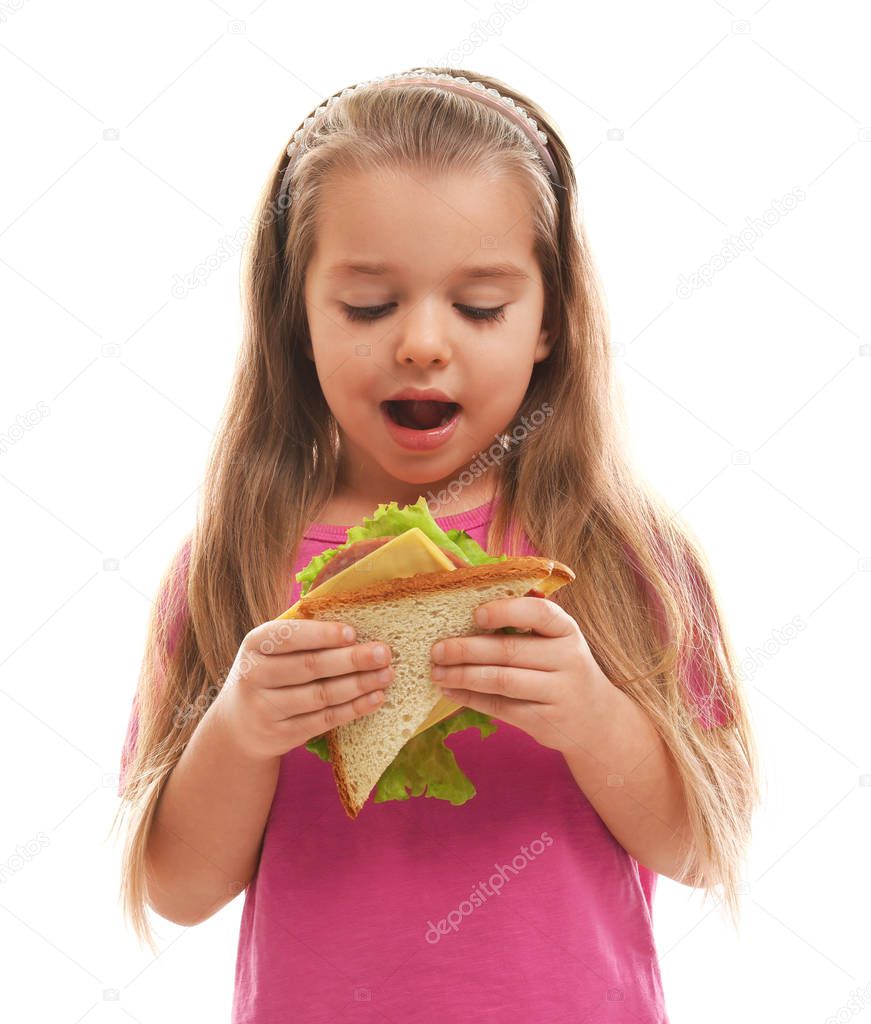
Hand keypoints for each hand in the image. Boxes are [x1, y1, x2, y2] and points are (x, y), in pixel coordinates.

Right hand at [212, 618, 394, 760]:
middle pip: (310, 666)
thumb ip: (303, 636)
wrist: (238, 725)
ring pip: (321, 695)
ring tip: (386, 675)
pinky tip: (375, 698)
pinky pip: (324, 720)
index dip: (322, 634)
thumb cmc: (269, 673)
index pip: (289, 636)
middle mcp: (254, 676)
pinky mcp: (281, 735)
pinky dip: (354, 709)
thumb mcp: (272, 650)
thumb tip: (355, 623)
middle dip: (352, 659)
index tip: (352, 632)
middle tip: (384, 653)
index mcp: (255, 644)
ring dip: (359, 685)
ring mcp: (266, 709)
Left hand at [429, 597, 612, 753]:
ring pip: (502, 680)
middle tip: (436, 649)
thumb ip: (524, 623)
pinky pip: (501, 707)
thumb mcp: (556, 641)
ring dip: (463, 675)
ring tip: (437, 672)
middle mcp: (567, 659)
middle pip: (510, 650)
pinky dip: (471, 698)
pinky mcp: (544, 721)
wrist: (597, 720)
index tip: (475, 614)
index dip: (506, 611)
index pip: (540, 613)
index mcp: (566, 630)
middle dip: (467, 649)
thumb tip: (468, 606)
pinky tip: (450, 691)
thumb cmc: (562, 669)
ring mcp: (558, 692)